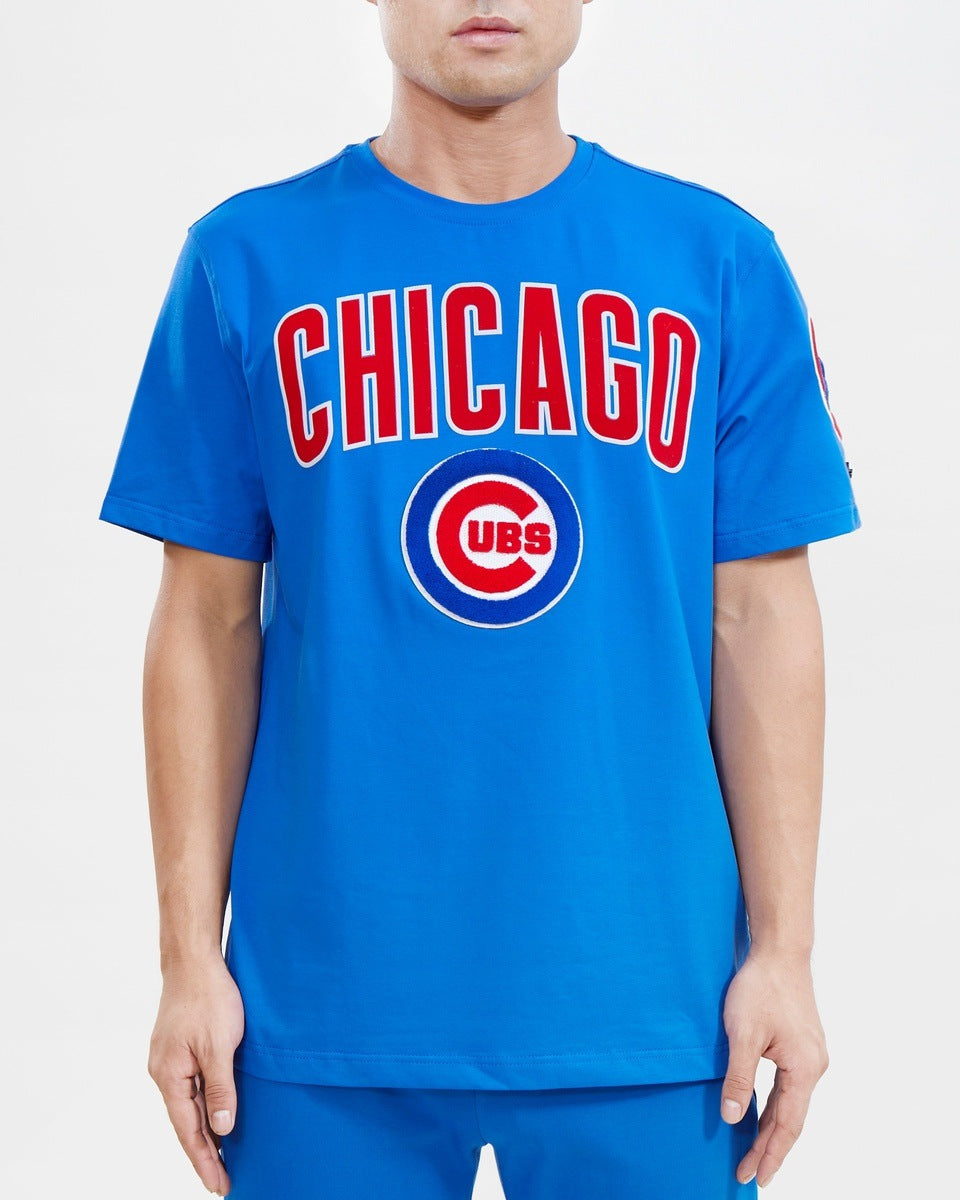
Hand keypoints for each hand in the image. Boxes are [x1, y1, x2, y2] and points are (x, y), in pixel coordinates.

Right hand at [147, 955, 244, 1195]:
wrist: (194, 959)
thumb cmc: (208, 998)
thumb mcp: (220, 1046)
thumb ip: (221, 1090)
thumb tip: (222, 1131)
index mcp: (169, 1076)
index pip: (188, 1131)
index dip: (205, 1160)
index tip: (219, 1186)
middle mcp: (164, 1072)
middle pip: (186, 1122)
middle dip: (205, 1152)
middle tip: (223, 1181)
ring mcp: (171, 1059)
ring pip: (190, 1104)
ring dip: (206, 1130)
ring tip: (223, 1157)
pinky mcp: (180, 1047)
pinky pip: (193, 1086)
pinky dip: (205, 1105)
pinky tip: (217, 1113)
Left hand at [719, 949, 828, 1187]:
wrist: (780, 952)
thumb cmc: (761, 988)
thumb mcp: (743, 1035)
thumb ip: (739, 1078)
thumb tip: (733, 1118)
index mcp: (804, 1069)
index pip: (787, 1125)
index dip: (770, 1153)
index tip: (756, 1178)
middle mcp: (814, 1066)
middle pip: (791, 1119)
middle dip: (769, 1148)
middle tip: (748, 1174)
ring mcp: (810, 1055)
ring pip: (790, 1103)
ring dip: (771, 1128)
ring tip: (753, 1153)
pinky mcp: (802, 1045)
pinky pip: (789, 1086)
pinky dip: (775, 1105)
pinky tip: (761, 1113)